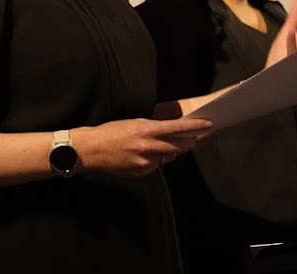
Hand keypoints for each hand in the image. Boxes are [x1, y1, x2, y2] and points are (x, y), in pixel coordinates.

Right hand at [72, 116, 212, 177]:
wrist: (89, 150)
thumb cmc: (108, 132)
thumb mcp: (131, 123)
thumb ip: (151, 129)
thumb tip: (168, 133)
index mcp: (145, 129)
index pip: (177, 128)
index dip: (195, 126)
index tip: (208, 124)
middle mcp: (147, 146)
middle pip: (178, 146)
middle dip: (187, 142)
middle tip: (194, 139)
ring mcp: (144, 162)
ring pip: (167, 157)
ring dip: (166, 152)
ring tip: (153, 145)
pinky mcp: (140, 172)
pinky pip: (155, 166)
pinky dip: (154, 161)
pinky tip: (141, 156)